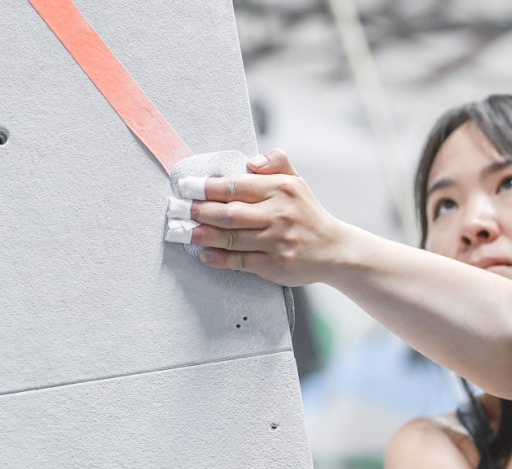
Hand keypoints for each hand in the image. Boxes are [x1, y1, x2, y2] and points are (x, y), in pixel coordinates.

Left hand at [188, 149, 357, 286]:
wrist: (334, 249)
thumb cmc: (307, 213)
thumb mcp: (297, 181)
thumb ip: (276, 162)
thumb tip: (249, 161)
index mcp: (281, 188)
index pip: (236, 185)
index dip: (207, 187)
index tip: (186, 186)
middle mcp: (279, 214)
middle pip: (230, 213)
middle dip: (199, 211)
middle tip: (176, 210)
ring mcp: (278, 241)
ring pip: (232, 238)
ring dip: (204, 235)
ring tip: (183, 232)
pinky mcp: (276, 265)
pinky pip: (241, 261)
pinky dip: (220, 259)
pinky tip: (205, 255)